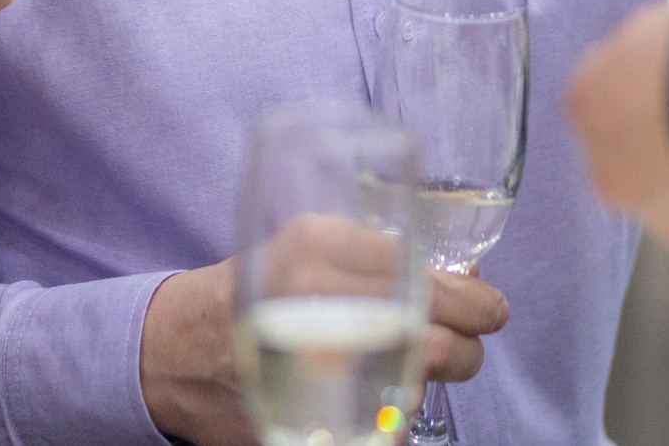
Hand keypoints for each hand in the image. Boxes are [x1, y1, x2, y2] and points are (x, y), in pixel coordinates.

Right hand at [140, 257, 508, 444]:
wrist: (178, 351)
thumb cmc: (261, 290)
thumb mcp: (312, 246)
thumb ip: (379, 253)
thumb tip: (472, 276)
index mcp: (321, 243)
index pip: (432, 280)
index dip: (477, 302)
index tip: (489, 310)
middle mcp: (317, 298)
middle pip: (439, 342)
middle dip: (467, 349)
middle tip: (466, 348)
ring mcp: (310, 364)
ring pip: (418, 387)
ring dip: (432, 384)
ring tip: (417, 372)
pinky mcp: (303, 418)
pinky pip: (385, 426)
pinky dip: (395, 419)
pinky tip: (381, 404)